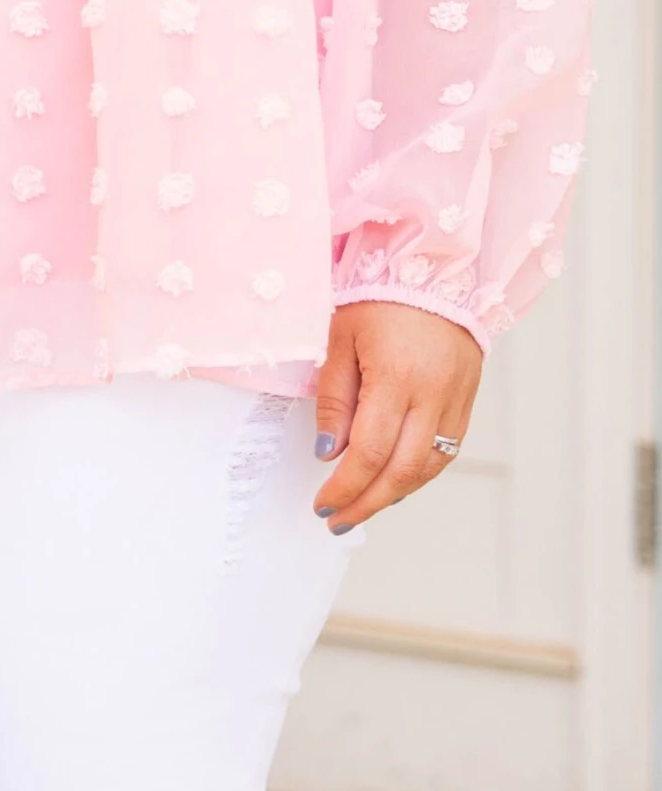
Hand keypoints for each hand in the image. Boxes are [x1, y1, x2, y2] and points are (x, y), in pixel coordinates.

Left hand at [313, 301, 481, 532]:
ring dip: (395, 494)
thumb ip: (335, 398)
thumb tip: (329, 452)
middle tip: (338, 519)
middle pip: (403, 471)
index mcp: (397, 376)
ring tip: (362, 505)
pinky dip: (419, 473)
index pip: (371, 451)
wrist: (436, 271)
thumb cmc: (379, 297)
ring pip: (429, 467)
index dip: (345, 486)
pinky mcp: (468, 399)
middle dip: (367, 502)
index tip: (323, 503)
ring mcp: (456, 399)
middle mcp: (433, 394)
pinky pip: (447, 450)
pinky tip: (395, 481)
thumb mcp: (340, 338)